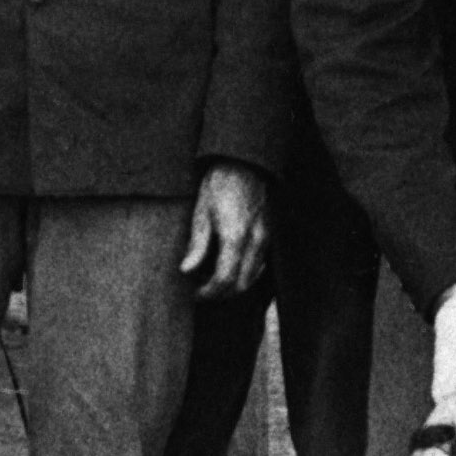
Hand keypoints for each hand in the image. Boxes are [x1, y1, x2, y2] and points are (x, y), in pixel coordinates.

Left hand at [179, 163, 271, 296]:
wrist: (245, 161)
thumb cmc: (220, 182)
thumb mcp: (201, 210)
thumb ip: (197, 243)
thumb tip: (186, 270)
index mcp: (235, 236)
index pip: (225, 279)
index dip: (209, 292)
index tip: (194, 293)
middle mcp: (255, 241)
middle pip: (242, 284)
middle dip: (221, 293)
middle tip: (202, 290)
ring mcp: (266, 238)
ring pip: (253, 277)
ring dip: (234, 285)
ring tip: (212, 279)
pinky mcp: (269, 234)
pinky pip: (259, 265)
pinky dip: (245, 273)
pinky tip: (229, 266)